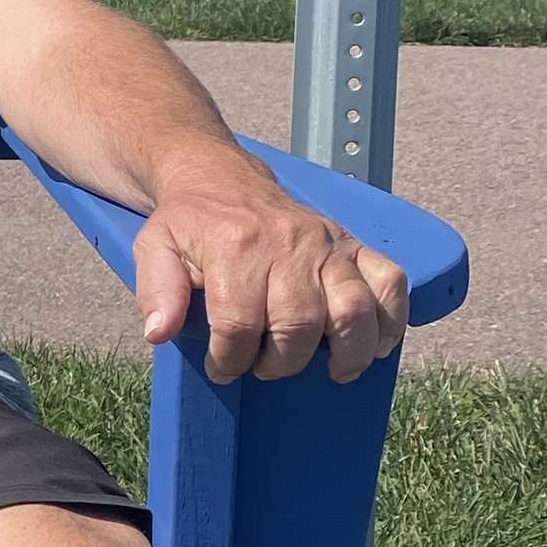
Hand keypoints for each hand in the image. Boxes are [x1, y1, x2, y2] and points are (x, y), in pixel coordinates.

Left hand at [132, 154, 408, 382]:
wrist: (220, 177)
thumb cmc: (189, 221)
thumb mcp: (154, 247)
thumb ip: (158, 290)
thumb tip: (160, 333)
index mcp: (237, 246)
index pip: (239, 324)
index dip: (230, 360)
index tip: (223, 367)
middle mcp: (289, 243)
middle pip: (299, 324)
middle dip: (280, 362)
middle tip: (263, 367)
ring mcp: (327, 244)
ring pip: (354, 308)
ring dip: (346, 352)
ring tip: (330, 369)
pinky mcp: (352, 245)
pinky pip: (390, 281)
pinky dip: (392, 319)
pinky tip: (375, 345)